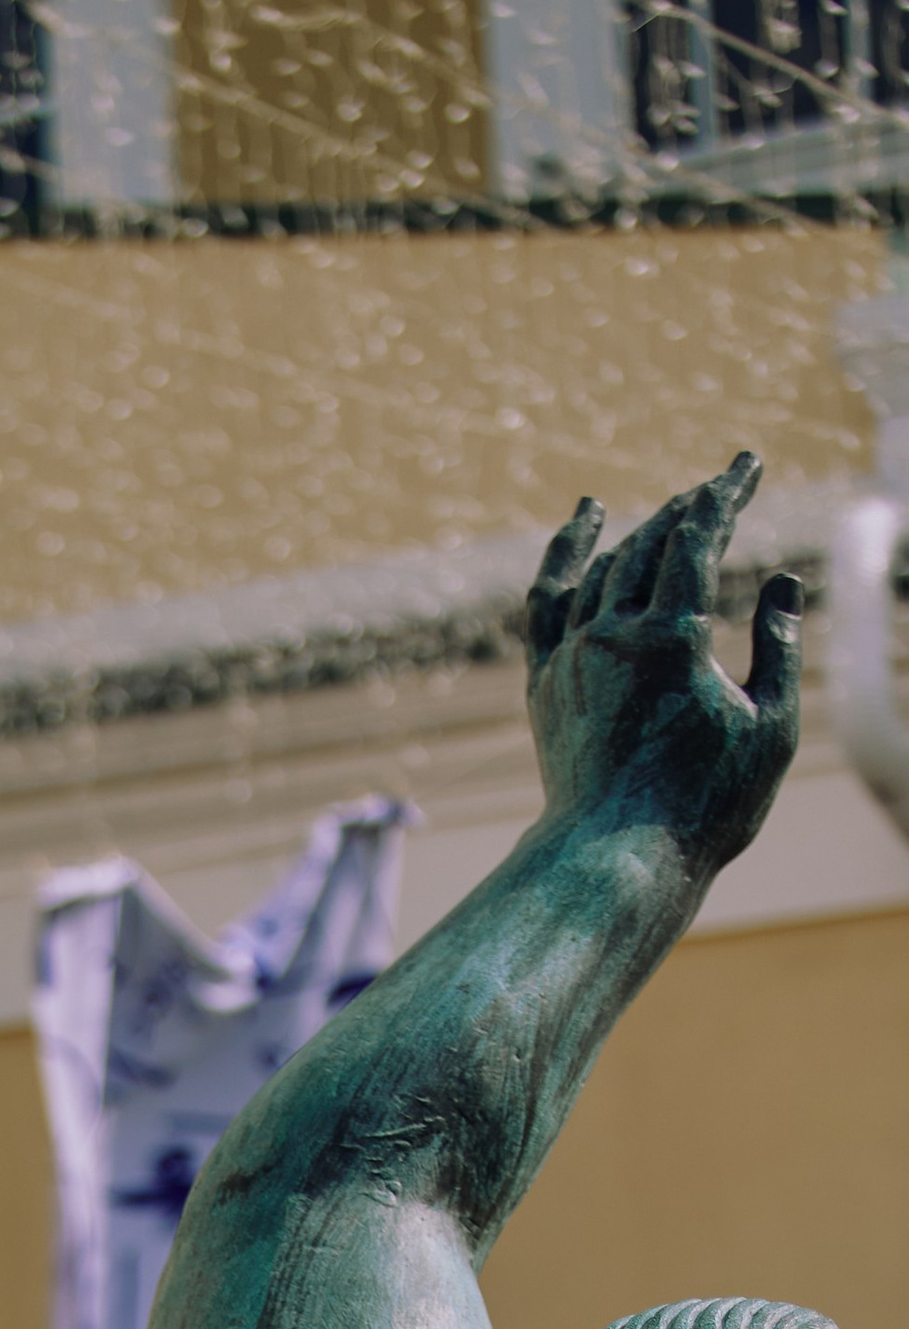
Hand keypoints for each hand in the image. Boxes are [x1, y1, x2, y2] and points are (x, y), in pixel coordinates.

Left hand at [527, 453, 799, 871]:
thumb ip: (780, 648)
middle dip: (691, 508)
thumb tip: (783, 581)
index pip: (697, 538)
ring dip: (645, 532)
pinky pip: (550, 599)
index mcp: (672, 638)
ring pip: (606, 568)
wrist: (614, 863)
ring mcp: (571, 658)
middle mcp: (611, 637)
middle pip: (651, 545)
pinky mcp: (546, 683)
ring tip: (677, 513)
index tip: (747, 465)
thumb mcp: (769, 727)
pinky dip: (568, 553)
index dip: (724, 495)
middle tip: (723, 488)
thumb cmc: (705, 807)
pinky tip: (587, 519)